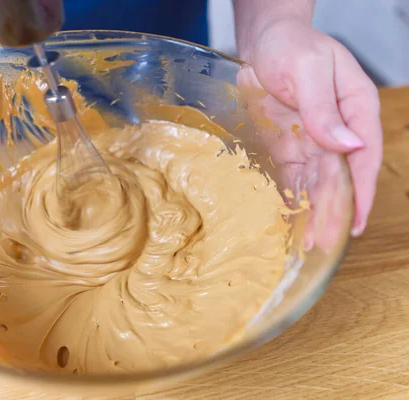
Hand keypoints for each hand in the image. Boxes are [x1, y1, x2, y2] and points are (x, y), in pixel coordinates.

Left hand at [238, 18, 381, 236]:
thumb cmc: (291, 46)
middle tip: (324, 244)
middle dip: (334, 211)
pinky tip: (290, 222)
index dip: (361, 190)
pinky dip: (292, 200)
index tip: (355, 220)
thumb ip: (323, 108)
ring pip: (317, 183)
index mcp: (355, 108)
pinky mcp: (289, 147)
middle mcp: (338, 129)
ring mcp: (313, 140)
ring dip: (314, 213)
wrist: (262, 44)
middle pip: (340, 177)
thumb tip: (348, 146)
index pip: (364, 156)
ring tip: (308, 244)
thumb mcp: (309, 69)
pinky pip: (293, 178)